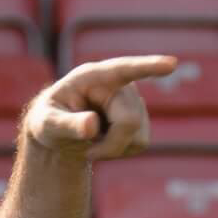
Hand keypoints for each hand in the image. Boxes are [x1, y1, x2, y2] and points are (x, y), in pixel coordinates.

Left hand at [24, 55, 175, 161]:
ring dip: (112, 149)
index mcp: (92, 76)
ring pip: (138, 136)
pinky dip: (119, 150)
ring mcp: (133, 100)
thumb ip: (66, 124)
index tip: (171, 64)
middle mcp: (119, 84)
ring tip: (92, 141)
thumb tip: (91, 126)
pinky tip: (105, 141)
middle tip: (88, 153)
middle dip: (110, 145)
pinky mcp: (141, 118)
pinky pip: (140, 143)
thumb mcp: (46, 124)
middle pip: (129, 122)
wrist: (59, 132)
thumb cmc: (49, 120)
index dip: (148, 67)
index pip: (124, 70)